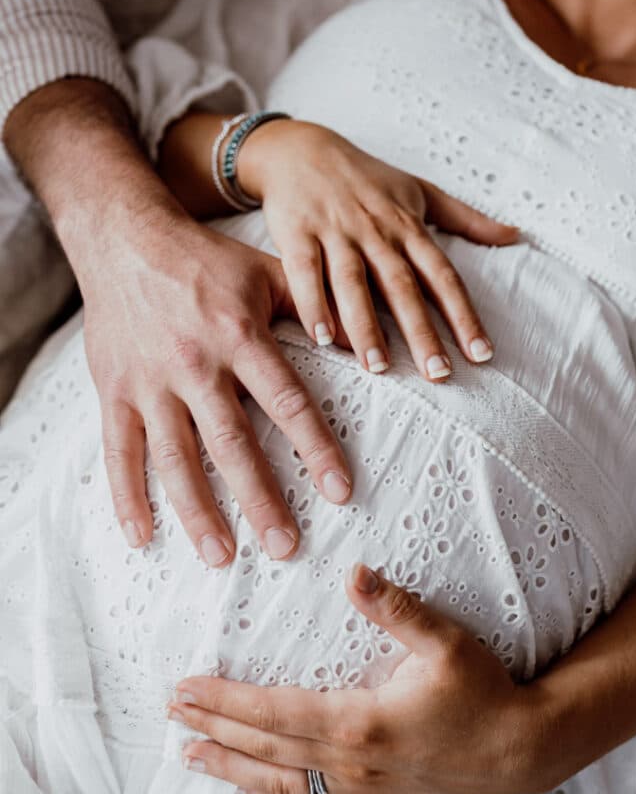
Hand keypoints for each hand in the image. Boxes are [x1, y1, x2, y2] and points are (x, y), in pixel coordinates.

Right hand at [5, 80, 352, 564]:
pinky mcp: (114, 392)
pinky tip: (142, 537)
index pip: (286, 401)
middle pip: (231, 443)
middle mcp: (195, 364)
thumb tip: (362, 343)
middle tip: (286, 547)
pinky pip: (119, 452)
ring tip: (221, 556)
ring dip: (198, 511)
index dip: (315, 447)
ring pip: (175, 458)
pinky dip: (127, 497)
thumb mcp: (265, 272)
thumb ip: (312, 309)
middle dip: (260, 499)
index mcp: (239, 336)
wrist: (123, 237)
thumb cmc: (204, 260)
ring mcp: (149, 383)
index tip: (339, 491)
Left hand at [169, 565, 540, 793]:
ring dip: (230, 768)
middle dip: (213, 729)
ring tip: (190, 757)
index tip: (187, 689)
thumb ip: (397, 608)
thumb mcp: (445, 642)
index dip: (225, 702)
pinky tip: (249, 790)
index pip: (272, 712)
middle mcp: (350, 763)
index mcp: (360, 721)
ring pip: (278, 784)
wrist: (520, 750)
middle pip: (264, 747)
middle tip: (172, 713)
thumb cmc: (482, 691)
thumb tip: (354, 571)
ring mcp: (360, 790)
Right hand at [239, 120, 517, 378]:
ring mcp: (335, 233)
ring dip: (365, 327)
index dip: (463, 316)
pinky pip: (306, 274)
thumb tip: (515, 235)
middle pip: (402, 287)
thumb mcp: (421, 191)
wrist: (300, 149)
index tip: (481, 354)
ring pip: (354, 284)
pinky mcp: (297, 235)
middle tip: (437, 373)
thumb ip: (467, 219)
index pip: (443, 276)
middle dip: (421, 332)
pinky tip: (321, 338)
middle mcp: (375, 232)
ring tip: (377, 366)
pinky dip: (313, 305)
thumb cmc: (366, 178)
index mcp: (408, 227)